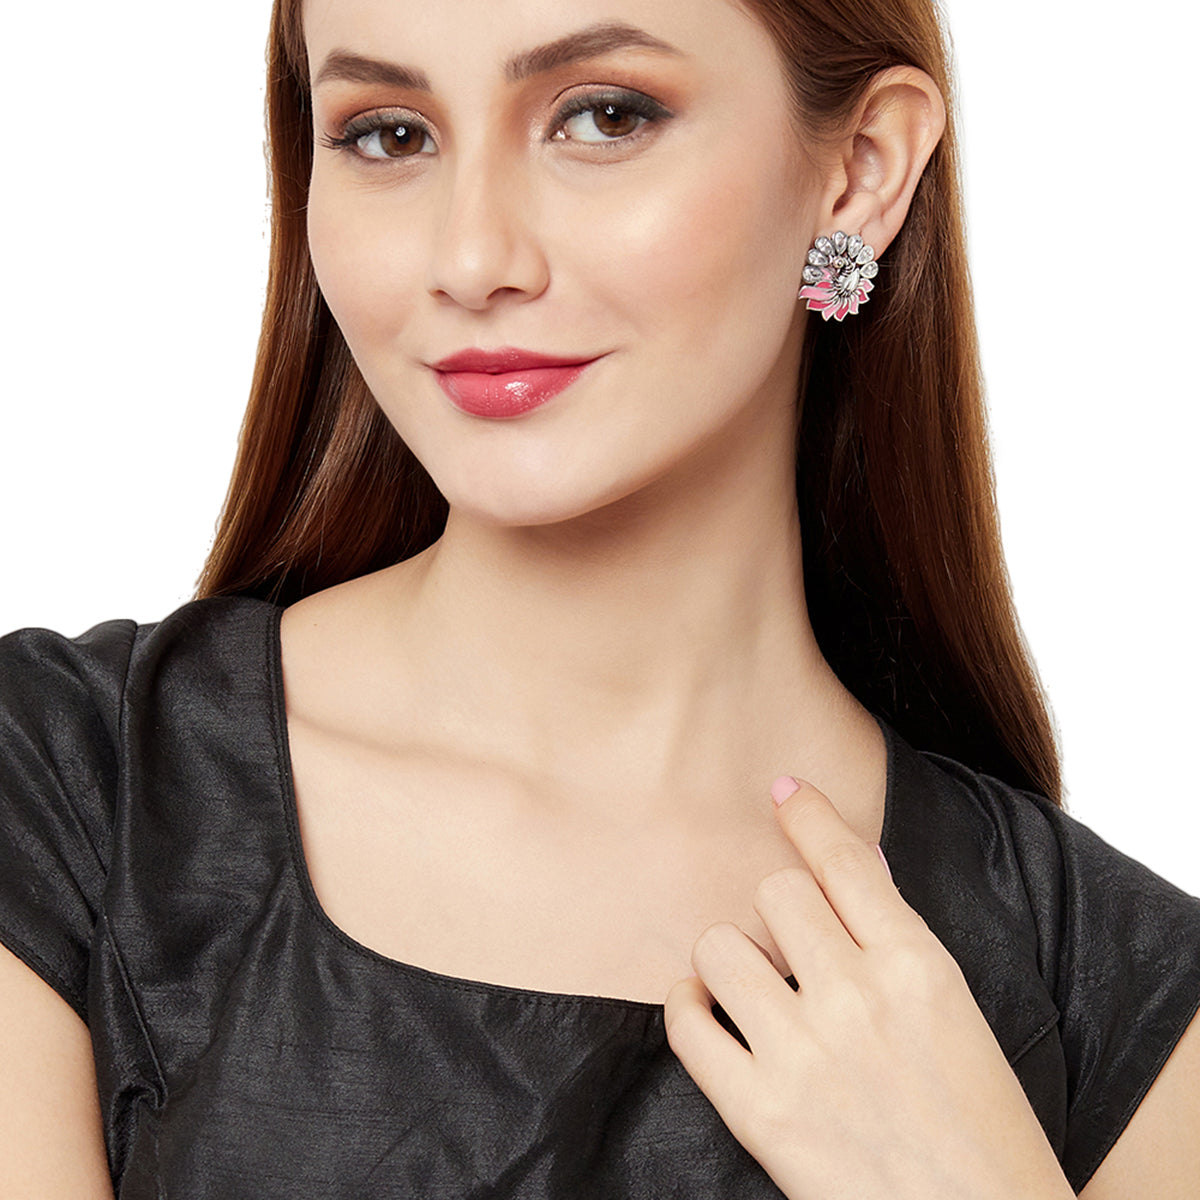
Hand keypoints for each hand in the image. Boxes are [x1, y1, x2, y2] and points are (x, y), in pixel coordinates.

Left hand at [663, 776, 1073, 1199]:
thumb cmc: (983, 1130)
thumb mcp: (962, 1017)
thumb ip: (899, 943)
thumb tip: (848, 867)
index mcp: (920, 967)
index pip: (846, 861)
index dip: (809, 815)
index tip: (783, 789)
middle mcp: (857, 998)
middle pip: (775, 893)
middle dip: (777, 913)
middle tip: (788, 948)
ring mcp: (804, 1054)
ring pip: (720, 946)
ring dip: (729, 958)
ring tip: (748, 986)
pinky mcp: (760, 1113)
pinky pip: (687, 1024)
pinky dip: (688, 1008)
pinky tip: (706, 1013)